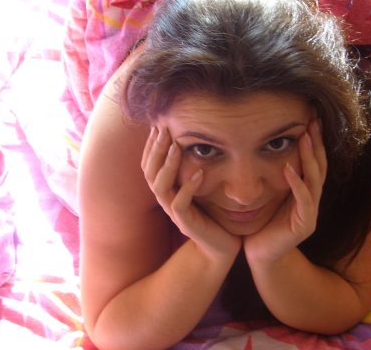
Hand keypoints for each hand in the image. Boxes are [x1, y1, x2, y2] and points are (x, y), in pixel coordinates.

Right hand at [141, 126, 241, 261]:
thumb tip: (196, 141)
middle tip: (165, 128)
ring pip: (160, 187)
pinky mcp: (186, 223)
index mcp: (166, 191)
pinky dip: (188, 187)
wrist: (220, 247)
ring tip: (177, 146)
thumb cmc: (212, 214)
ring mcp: (174, 213)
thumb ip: (193, 168)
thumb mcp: (200, 188)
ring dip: (168, 165)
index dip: (152, 145)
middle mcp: (166, 201)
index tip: (159, 124)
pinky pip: (180, 204)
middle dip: (156, 149)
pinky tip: (199, 173)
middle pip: (150, 172)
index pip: (150, 165)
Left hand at [244, 120, 326, 264]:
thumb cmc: (262, 225)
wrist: (260, 255)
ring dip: (310, 158)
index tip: (310, 119)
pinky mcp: (305, 225)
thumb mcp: (269, 195)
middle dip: (317, 143)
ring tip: (305, 137)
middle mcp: (312, 200)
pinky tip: (289, 168)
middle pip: (319, 166)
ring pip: (315, 180)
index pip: (313, 162)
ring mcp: (310, 213)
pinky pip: (304, 201)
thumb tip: (266, 148)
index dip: (314, 142)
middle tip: (314, 120)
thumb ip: (275, 176)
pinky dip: (297, 184)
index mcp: (304, 192)